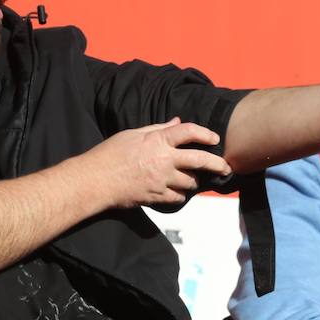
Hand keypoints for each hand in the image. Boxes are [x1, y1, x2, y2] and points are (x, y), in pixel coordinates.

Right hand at [83, 117, 232, 209]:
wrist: (94, 180)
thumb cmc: (109, 155)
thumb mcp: (132, 135)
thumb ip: (157, 129)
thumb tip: (176, 122)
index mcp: (157, 141)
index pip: (189, 132)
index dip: (205, 134)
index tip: (214, 139)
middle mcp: (163, 160)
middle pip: (201, 160)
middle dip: (218, 164)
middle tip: (225, 167)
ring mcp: (161, 180)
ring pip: (191, 182)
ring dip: (194, 180)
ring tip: (191, 179)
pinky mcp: (156, 196)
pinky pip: (178, 197)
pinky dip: (180, 195)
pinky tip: (176, 191)